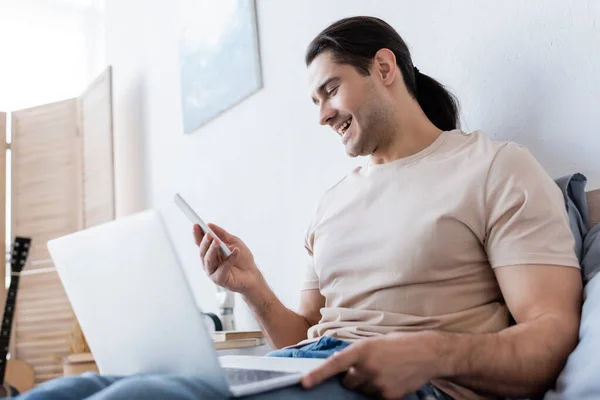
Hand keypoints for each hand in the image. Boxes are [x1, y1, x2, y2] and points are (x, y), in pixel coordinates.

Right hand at [193, 223, 261, 294]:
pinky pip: (222, 269)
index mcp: (210, 253)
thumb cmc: (242, 259)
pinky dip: (229, 259)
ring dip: (212, 250)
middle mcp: (208, 262)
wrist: (252, 274)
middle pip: (203, 252)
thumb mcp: (233, 242)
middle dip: (205, 242)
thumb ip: (222, 234)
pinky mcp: (219, 279)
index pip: (201, 243)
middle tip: (208, 235)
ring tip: (217, 242)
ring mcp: (212, 272)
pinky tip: (236, 251)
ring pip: (208, 260)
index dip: (197, 235)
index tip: (196, 225)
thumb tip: (209, 225)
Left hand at [302, 332, 443, 398]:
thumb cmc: (398, 345)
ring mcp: (378, 383)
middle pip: (348, 382)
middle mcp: (368, 367)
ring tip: (384, 371)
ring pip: (362, 391)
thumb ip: (356, 354)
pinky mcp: (389, 396)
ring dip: (367, 385)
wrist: (427, 353)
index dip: (318, 375)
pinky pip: (375, 398)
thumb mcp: (373, 342)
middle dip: (353, 378)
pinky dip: (380, 392)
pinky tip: (391, 379)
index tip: (304, 383)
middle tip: (368, 368)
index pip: (335, 364)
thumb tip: (338, 365)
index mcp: (362, 350)